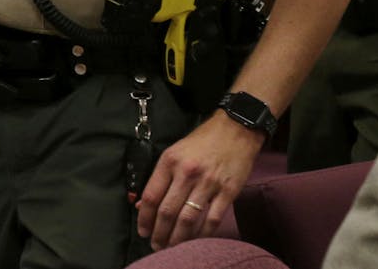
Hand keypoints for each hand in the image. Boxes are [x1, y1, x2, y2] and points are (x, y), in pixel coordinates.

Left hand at [135, 112, 264, 249]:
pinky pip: (212, 219)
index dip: (144, 218)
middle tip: (156, 246)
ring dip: (178, 237)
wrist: (235, 129)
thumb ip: (159, 178)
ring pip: (188, 219)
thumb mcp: (174, 153)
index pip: (151, 196)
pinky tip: (195, 240)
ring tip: (172, 246)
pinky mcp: (228, 191)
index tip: (142, 230)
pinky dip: (202, 233)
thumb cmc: (201, 141)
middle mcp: (187, 173)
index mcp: (169, 162)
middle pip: (167, 211)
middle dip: (159, 232)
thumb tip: (143, 204)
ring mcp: (209, 183)